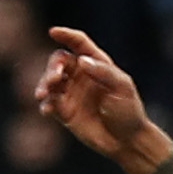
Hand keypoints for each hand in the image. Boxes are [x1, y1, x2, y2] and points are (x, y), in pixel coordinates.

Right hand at [33, 27, 172, 173]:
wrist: (127, 141)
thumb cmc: (129, 111)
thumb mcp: (122, 88)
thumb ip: (104, 73)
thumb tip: (82, 60)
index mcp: (97, 65)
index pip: (79, 44)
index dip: (67, 36)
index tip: (54, 32)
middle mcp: (81, 75)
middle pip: (59, 62)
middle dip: (53, 67)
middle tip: (55, 78)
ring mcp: (71, 93)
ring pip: (49, 81)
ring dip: (43, 84)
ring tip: (43, 94)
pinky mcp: (64, 111)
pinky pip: (49, 103)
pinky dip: (45, 104)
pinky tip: (47, 110)